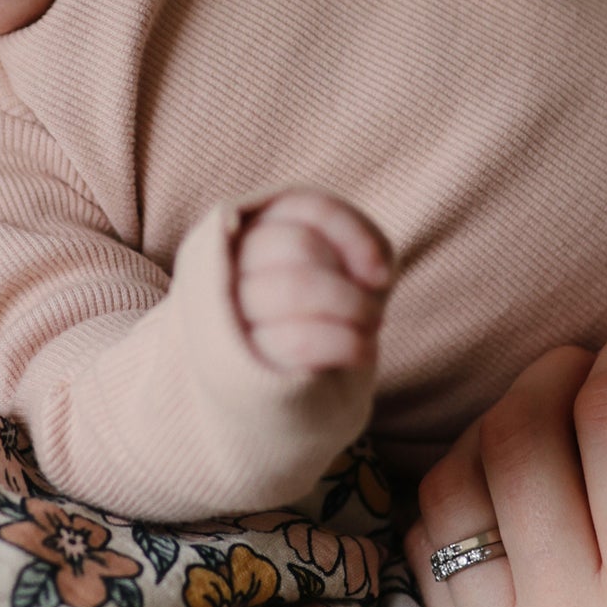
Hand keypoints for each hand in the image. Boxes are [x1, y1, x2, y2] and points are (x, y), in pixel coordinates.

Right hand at [233, 189, 393, 372]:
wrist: (291, 401)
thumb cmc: (318, 320)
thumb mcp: (338, 269)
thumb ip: (354, 245)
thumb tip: (372, 269)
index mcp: (242, 233)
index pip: (299, 205)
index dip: (349, 232)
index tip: (382, 273)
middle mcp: (224, 267)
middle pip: (298, 244)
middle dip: (350, 278)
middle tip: (373, 306)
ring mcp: (227, 317)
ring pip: (297, 286)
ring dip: (353, 306)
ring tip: (370, 326)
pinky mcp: (239, 368)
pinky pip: (302, 339)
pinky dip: (347, 342)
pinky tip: (364, 352)